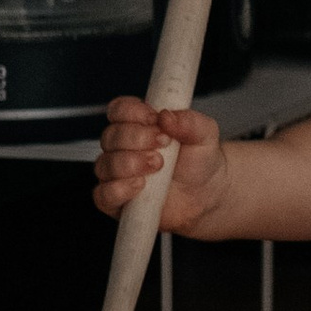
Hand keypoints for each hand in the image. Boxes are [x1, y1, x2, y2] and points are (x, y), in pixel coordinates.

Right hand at [95, 97, 222, 229]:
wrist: (207, 196)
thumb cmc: (199, 162)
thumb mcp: (205, 135)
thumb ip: (190, 122)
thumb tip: (166, 115)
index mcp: (138, 124)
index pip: (119, 110)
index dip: (133, 112)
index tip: (155, 119)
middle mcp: (122, 147)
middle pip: (110, 135)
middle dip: (137, 138)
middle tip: (164, 144)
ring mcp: (116, 174)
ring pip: (105, 164)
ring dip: (130, 163)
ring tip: (158, 165)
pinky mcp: (115, 201)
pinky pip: (104, 195)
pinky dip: (120, 189)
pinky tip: (140, 185)